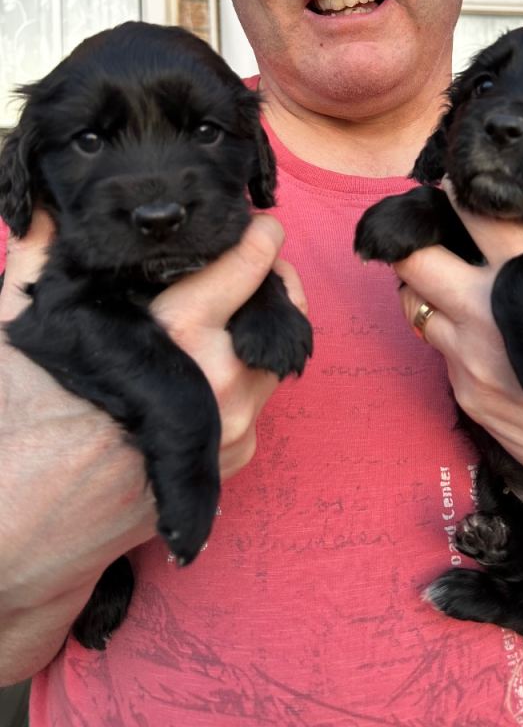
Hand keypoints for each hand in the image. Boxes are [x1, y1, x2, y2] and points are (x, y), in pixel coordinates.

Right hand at [0, 210, 303, 678]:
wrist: (17, 524)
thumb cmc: (21, 421)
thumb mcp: (24, 323)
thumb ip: (44, 256)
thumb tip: (50, 210)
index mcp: (183, 338)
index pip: (249, 268)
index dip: (259, 237)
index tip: (261, 225)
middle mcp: (222, 384)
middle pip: (284, 312)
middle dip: (275, 279)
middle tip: (259, 262)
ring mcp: (234, 430)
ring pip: (275, 360)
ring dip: (263, 329)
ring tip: (238, 310)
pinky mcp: (230, 463)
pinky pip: (257, 405)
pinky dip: (246, 376)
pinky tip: (215, 365)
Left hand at [393, 191, 522, 533]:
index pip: (472, 213)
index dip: (456, 190)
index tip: (457, 183)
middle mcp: (491, 317)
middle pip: (413, 257)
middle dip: (415, 235)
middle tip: (433, 228)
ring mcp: (474, 363)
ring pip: (416, 305)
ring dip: (428, 287)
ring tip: (454, 278)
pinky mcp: (471, 401)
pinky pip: (440, 350)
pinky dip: (451, 332)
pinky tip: (483, 330)